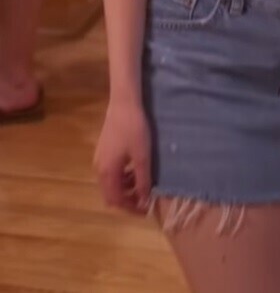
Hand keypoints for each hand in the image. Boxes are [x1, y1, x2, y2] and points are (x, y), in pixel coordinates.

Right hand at [94, 99, 151, 213]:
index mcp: (108, 173)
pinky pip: (110, 172)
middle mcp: (99, 169)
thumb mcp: (142, 156)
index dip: (131, 208)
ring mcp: (99, 159)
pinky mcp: (103, 151)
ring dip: (124, 189)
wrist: (123, 104)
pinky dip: (122, 177)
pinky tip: (134, 170)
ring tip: (142, 185)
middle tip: (143, 200)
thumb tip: (144, 201)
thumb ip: (143, 181)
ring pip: (110, 183)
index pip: (116, 201)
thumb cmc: (134, 129)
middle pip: (110, 195)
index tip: (145, 210)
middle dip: (127, 201)